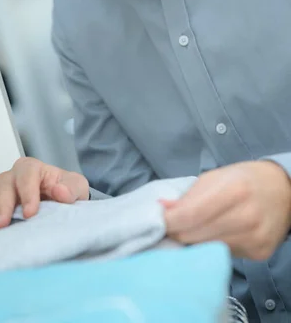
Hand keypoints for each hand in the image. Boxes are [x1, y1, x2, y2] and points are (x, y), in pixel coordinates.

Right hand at [0, 157, 88, 233]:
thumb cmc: (65, 192)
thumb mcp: (76, 187)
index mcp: (32, 169)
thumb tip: (60, 191)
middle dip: (2, 206)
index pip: (27, 175)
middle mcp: (11, 178)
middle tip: (2, 225)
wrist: (60, 202)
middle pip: (3, 186)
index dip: (27, 192)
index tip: (31, 213)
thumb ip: (70, 188)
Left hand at [162, 161, 290, 259]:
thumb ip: (187, 195)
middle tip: (169, 227)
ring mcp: (254, 238)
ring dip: (193, 241)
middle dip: (177, 232)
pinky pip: (224, 255)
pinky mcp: (259, 254)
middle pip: (195, 236)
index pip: (189, 215)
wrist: (283, 191)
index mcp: (233, 190)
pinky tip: (216, 234)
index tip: (154, 222)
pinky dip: (213, 246)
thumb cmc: (243, 179)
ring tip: (191, 230)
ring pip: (206, 249)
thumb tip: (161, 209)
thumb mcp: (214, 177)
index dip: (167, 222)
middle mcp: (246, 217)